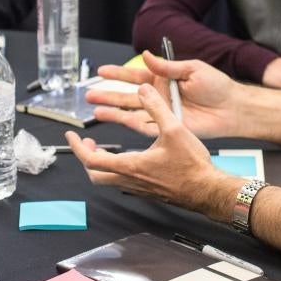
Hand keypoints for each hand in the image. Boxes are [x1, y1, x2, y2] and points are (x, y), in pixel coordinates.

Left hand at [65, 84, 243, 217]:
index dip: (78, 147)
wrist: (207, 190)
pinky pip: (122, 182)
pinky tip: (128, 159)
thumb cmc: (192, 166)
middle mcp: (130, 180)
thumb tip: (143, 89)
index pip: (92, 160)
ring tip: (104, 149)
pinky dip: (116, 169)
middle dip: (86, 157)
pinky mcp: (148, 191)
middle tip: (88, 143)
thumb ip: (157, 107)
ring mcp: (139, 188)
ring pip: (108, 180)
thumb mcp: (175, 129)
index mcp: (131, 166)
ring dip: (101, 164)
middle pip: (95, 174)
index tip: (72, 135)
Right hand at [89, 51, 240, 138]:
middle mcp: (159, 95)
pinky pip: (144, 125)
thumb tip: (146, 55)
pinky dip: (128, 123)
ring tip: (95, 109)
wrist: (232, 108)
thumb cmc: (217, 86)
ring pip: (132, 111)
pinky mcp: (166, 126)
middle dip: (109, 93)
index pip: (136, 74)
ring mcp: (162, 112)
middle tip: (90, 93)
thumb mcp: (192, 69)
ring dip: (113, 110)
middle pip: (128, 95)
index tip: (102, 72)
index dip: (118, 73)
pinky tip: (115, 119)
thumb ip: (167, 66)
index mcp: (164, 78)